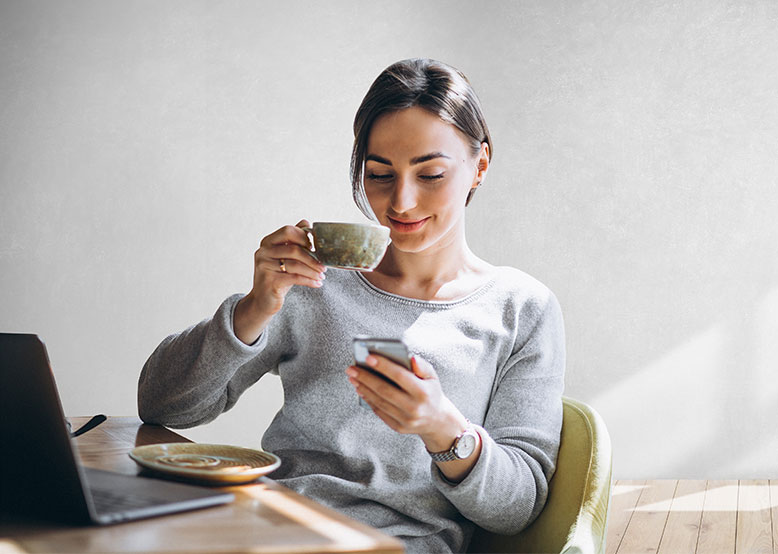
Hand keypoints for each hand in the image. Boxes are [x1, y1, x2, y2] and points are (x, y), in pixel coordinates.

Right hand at [234, 220, 325, 343]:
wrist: (264, 300)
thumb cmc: (278, 276)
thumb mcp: (285, 257)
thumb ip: (293, 240)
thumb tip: (306, 222)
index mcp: (267, 242)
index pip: (287, 231)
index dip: (304, 236)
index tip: (316, 247)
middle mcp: (263, 252)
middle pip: (293, 249)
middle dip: (312, 258)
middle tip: (324, 266)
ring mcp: (264, 266)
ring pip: (295, 265)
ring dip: (313, 271)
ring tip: (322, 276)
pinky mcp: (269, 281)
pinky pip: (294, 278)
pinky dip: (309, 280)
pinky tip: (317, 284)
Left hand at [345, 354, 468, 452]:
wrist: (437, 420)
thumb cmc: (431, 392)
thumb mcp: (433, 377)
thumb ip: (422, 366)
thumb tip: (410, 357)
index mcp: (423, 392)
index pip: (400, 376)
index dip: (383, 366)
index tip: (368, 357)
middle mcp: (414, 407)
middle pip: (384, 390)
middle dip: (366, 377)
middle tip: (352, 368)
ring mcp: (406, 419)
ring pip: (379, 401)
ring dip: (363, 388)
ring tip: (353, 377)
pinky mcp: (398, 427)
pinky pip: (379, 411)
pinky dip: (369, 399)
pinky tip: (361, 389)